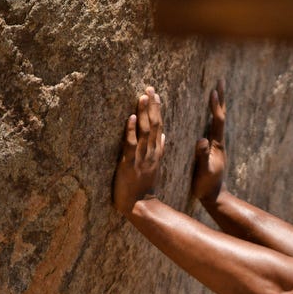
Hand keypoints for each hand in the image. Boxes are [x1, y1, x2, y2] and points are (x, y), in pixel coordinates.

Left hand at [113, 87, 165, 214]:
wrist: (140, 205)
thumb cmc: (143, 186)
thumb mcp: (154, 166)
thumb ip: (159, 149)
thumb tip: (163, 135)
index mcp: (156, 151)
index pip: (159, 126)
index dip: (157, 109)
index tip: (155, 94)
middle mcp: (151, 152)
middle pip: (153, 125)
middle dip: (151, 106)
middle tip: (149, 88)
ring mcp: (141, 157)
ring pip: (144, 132)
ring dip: (143, 113)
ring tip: (142, 96)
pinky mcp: (129, 164)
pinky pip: (131, 145)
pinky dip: (131, 131)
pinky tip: (130, 118)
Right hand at [191, 80, 225, 206]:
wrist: (214, 196)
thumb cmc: (206, 186)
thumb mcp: (203, 172)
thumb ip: (202, 157)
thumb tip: (201, 140)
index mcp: (216, 145)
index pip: (217, 121)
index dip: (215, 106)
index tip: (213, 91)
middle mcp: (218, 142)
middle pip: (220, 115)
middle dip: (221, 98)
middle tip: (221, 80)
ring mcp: (216, 144)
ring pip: (218, 120)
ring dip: (217, 104)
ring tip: (216, 90)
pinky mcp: (212, 148)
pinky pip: (213, 126)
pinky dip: (212, 114)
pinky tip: (209, 111)